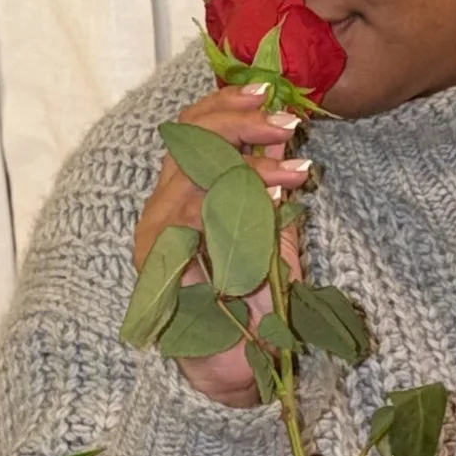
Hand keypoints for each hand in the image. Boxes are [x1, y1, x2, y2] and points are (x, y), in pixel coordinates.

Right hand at [134, 84, 312, 406]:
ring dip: (253, 166)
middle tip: (287, 121)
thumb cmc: (256, 298)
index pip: (190, 128)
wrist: (243, 365)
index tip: (270, 90)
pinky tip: (274, 200)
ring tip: (298, 171)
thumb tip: (283, 130)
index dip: (226, 103)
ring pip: (194, 176)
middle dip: (240, 122)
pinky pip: (196, 221)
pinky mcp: (164, 269)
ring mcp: (157, 239)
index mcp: (181, 193)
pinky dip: (238, 204)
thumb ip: (269, 182)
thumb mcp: (271, 227)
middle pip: (186, 140)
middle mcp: (161, 210)